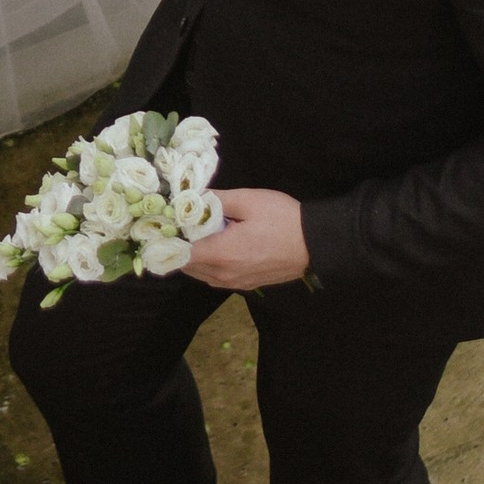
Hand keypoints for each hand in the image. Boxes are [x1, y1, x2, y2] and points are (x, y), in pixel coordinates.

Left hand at [181, 189, 310, 290]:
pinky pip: (217, 277)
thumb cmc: (282, 219)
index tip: (169, 221)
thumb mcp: (248, 200)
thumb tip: (192, 198)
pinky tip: (219, 245)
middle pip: (186, 265)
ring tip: (201, 232)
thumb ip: (216, 200)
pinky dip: (210, 264)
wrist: (315, 244)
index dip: (170, 238)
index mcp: (220, 254)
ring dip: (195, 256)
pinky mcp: (247, 285)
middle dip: (181, 245)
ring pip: (201, 273)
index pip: (179, 253)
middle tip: (184, 223)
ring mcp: (235, 283)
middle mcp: (223, 274)